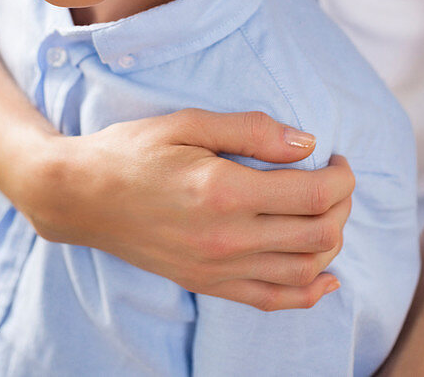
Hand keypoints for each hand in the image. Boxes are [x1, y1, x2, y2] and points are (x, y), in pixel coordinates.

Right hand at [22, 108, 352, 310]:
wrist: (82, 196)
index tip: (336, 158)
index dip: (341, 177)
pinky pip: (272, 299)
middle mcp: (226, 237)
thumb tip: (306, 143)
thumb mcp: (187, 122)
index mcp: (224, 190)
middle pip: (318, 234)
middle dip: (341, 205)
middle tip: (336, 180)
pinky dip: (308, 292)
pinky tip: (325, 275)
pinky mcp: (207, 284)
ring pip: (303, 270)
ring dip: (331, 243)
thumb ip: (251, 130)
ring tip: (327, 213)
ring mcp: (218, 268)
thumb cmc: (132, 150)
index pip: (313, 194)